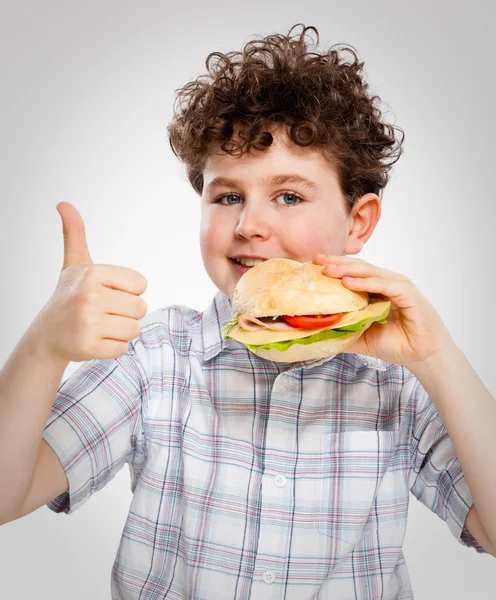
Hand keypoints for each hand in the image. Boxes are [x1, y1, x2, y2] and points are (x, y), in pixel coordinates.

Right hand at [32, 202, 147, 362]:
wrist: (47, 334)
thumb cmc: (69, 296)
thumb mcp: (74, 264)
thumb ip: (75, 234)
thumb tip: (64, 204)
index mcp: (93, 273)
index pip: (141, 284)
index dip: (129, 291)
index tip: (108, 292)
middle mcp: (89, 296)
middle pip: (140, 308)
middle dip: (127, 313)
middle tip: (104, 312)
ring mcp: (88, 323)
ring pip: (134, 329)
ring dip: (121, 331)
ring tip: (101, 326)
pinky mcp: (88, 347)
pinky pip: (122, 349)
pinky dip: (112, 348)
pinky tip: (95, 340)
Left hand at [313, 253, 454, 370]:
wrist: (424, 357)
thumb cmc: (396, 345)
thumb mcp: (361, 338)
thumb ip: (343, 331)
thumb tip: (316, 333)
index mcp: (377, 290)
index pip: (353, 273)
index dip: (334, 267)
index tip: (312, 264)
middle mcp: (388, 283)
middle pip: (359, 268)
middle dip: (337, 263)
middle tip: (316, 259)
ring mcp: (399, 287)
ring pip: (370, 273)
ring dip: (347, 270)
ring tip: (328, 269)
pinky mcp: (409, 295)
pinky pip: (385, 285)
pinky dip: (366, 282)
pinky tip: (348, 282)